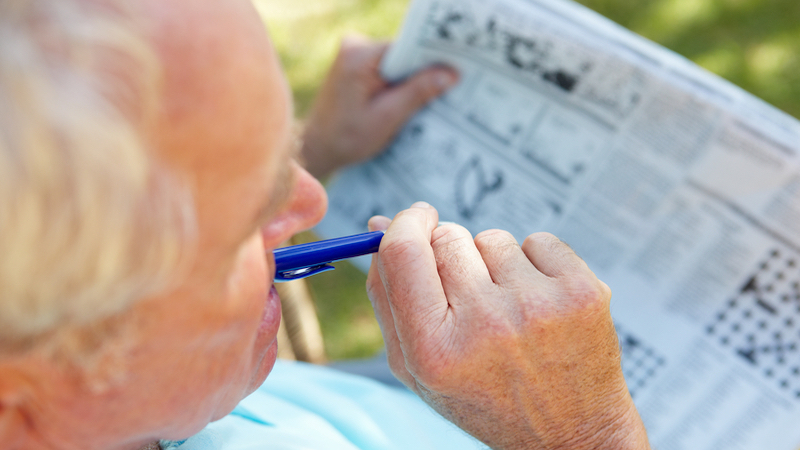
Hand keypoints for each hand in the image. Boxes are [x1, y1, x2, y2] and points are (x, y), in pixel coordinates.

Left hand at [301, 35, 457, 178]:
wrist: (318, 148)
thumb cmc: (347, 138)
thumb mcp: (388, 117)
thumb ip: (418, 92)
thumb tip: (451, 73)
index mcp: (359, 55)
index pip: (408, 47)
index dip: (434, 59)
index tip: (458, 71)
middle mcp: (355, 46)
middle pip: (404, 53)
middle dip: (424, 72)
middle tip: (450, 89)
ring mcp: (354, 54)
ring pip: (398, 62)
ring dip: (412, 80)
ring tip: (428, 100)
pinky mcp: (356, 64)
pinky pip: (388, 68)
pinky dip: (399, 84)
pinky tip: (407, 101)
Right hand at [366, 203, 649, 449]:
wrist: (571, 433)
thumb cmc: (486, 397)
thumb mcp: (419, 368)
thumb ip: (388, 296)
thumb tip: (379, 224)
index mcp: (435, 351)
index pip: (403, 251)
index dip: (405, 223)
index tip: (417, 218)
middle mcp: (486, 326)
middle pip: (447, 237)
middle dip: (452, 253)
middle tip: (471, 294)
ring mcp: (538, 307)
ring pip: (493, 238)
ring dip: (495, 263)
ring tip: (510, 310)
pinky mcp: (582, 292)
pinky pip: (539, 240)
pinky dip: (536, 263)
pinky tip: (541, 304)